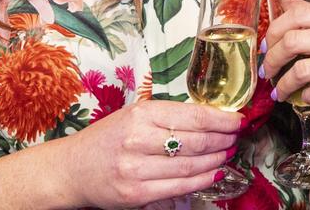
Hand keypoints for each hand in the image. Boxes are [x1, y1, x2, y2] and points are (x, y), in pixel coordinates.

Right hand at [60, 99, 242, 208]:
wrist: (72, 169)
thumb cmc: (108, 139)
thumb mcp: (134, 115)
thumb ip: (168, 116)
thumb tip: (211, 118)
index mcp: (141, 114)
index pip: (194, 116)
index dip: (222, 120)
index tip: (238, 120)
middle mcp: (138, 140)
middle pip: (197, 141)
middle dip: (223, 140)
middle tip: (234, 137)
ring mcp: (136, 169)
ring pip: (191, 166)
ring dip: (216, 160)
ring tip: (226, 153)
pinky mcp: (135, 193)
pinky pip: (179, 187)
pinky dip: (202, 180)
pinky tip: (214, 173)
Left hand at [262, 0, 309, 131]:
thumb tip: (286, 0)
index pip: (301, 13)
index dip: (275, 29)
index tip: (266, 46)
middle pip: (295, 39)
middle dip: (273, 58)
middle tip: (267, 71)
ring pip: (302, 69)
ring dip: (284, 83)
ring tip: (280, 91)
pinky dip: (304, 97)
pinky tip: (303, 99)